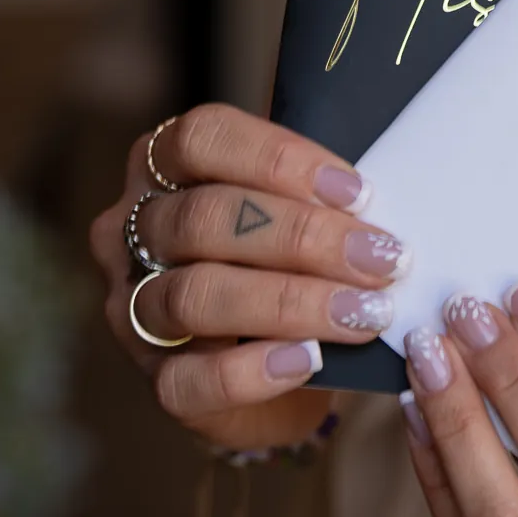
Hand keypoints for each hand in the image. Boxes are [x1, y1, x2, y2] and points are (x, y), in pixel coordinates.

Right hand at [90, 105, 408, 450]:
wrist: (277, 369)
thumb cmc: (288, 261)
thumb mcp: (297, 209)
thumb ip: (319, 191)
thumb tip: (385, 187)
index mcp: (162, 164)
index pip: (203, 138)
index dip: (280, 159)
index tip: (359, 192)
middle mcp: (132, 230)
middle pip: (205, 217)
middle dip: (303, 238)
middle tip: (381, 259)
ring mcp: (133, 307)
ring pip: (194, 295)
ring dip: (290, 301)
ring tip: (363, 312)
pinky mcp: (155, 379)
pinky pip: (191, 378)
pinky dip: (255, 370)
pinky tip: (308, 359)